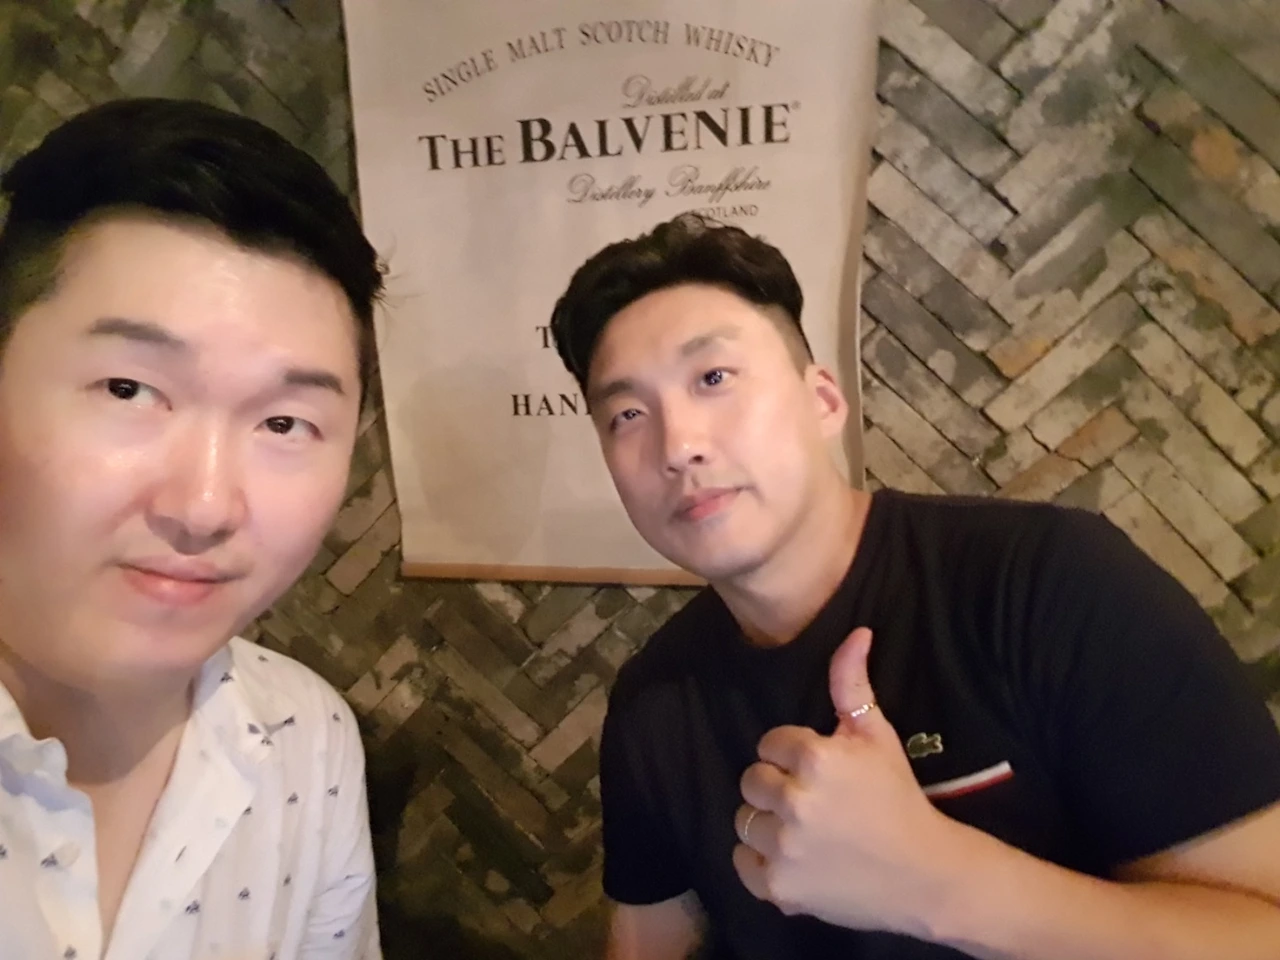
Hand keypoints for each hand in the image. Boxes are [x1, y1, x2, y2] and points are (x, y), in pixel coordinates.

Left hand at [732, 627, 965, 937]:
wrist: (924, 875)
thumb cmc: (898, 799)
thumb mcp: (877, 736)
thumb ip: (852, 684)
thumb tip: (856, 633)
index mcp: (815, 759)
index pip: (770, 744)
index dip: (793, 756)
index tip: (818, 772)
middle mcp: (795, 802)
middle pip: (752, 781)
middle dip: (777, 787)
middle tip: (812, 802)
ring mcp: (785, 848)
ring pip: (745, 821)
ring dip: (768, 824)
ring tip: (804, 831)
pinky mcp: (780, 887)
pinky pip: (742, 863)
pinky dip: (759, 862)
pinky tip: (792, 857)